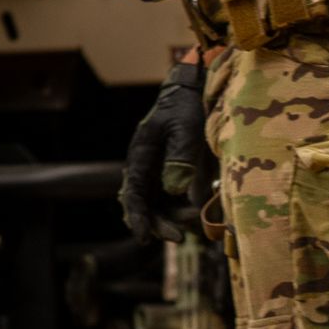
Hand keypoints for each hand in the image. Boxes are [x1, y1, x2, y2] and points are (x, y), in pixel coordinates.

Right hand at [120, 61, 207, 244]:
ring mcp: (157, 170)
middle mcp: (145, 165)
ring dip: (171, 217)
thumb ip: (181, 157)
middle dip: (159, 223)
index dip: (138, 216)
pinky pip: (171, 199)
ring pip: (157, 204)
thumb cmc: (187, 107)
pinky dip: (179, 209)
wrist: (193, 91)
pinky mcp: (172, 173)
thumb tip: (174, 190)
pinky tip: (194, 213)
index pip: (133, 192)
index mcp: (142, 153)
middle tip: (179, 237)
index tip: (145, 237)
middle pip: (144, 203)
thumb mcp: (186, 128)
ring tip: (193, 219)